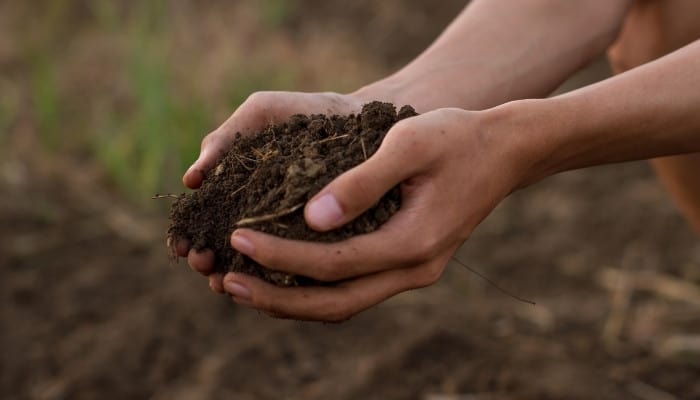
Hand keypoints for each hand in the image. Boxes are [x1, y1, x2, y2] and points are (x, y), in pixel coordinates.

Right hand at [175, 91, 367, 288]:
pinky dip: (278, 275)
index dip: (189, 236)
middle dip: (208, 260)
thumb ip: (224, 140)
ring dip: (235, 275)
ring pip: (256, 262)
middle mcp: (260, 215)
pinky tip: (267, 283)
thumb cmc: (303, 113)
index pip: (205, 221)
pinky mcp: (320, 239)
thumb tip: (189, 182)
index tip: (181, 246)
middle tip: (202, 262)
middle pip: (225, 247)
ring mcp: (289, 230)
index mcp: (238, 188)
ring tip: (223, 281)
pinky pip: (297, 264)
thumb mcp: (260, 115)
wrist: (359, 116)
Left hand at [222, 107, 529, 320]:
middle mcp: (414, 269)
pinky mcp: (408, 263)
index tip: (239, 235)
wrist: (504, 151)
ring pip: (344, 305)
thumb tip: (310, 220)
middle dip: (277, 297)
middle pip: (335, 303)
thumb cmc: (456, 137)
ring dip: (293, 301)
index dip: (281, 255)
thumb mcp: (408, 145)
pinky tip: (284, 275)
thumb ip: (361, 183)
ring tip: (243, 285)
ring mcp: (414, 271)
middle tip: (226, 281)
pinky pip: (355, 289)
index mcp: (414, 242)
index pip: (333, 263)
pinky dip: (316, 290)